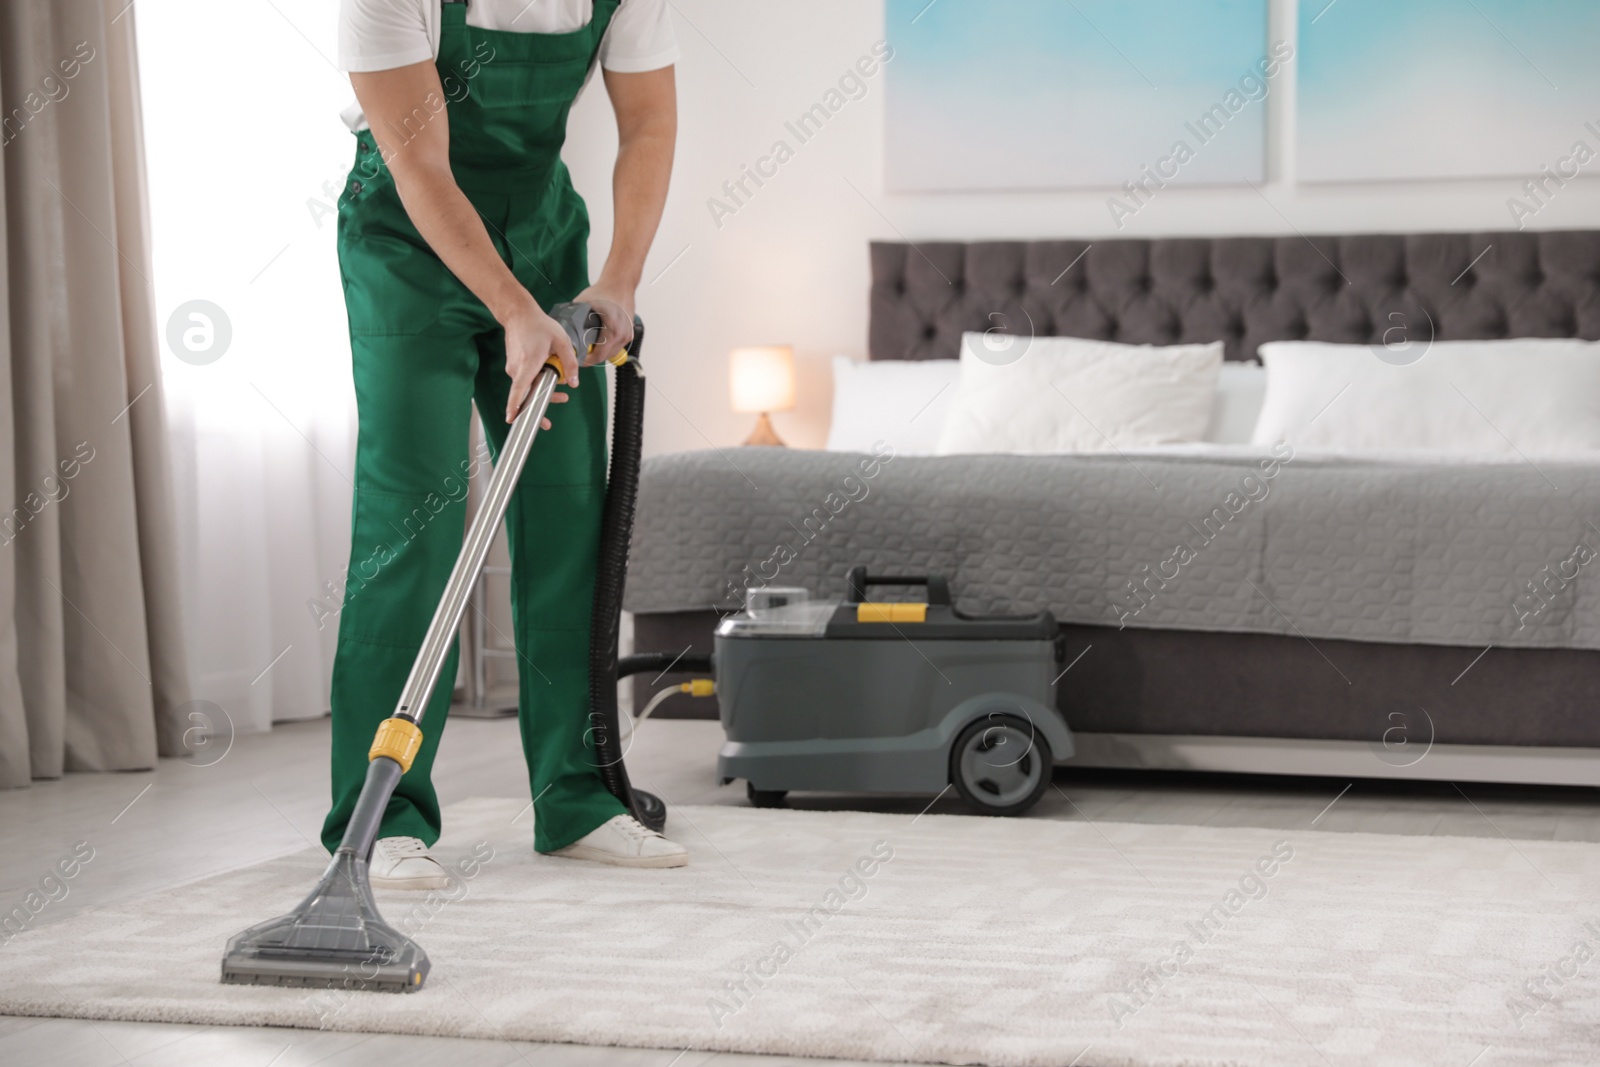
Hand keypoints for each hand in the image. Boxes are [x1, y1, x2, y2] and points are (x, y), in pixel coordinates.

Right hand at [501, 299, 577, 424]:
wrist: (519, 314)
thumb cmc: (538, 325)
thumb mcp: (561, 341)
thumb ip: (569, 363)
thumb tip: (574, 383)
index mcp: (528, 364)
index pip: (519, 389)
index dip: (515, 405)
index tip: (512, 418)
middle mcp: (517, 369)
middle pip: (526, 395)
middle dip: (541, 406)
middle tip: (554, 413)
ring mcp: (513, 368)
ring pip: (526, 388)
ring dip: (541, 392)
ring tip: (561, 392)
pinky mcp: (514, 367)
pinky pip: (524, 380)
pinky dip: (535, 383)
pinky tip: (548, 376)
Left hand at [573, 285, 635, 365]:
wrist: (620, 284)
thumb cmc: (604, 291)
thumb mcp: (584, 304)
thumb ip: (573, 318)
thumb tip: (562, 333)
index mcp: (613, 331)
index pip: (598, 356)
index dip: (585, 361)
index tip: (576, 360)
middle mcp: (623, 335)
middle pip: (605, 357)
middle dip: (591, 357)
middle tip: (579, 355)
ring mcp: (628, 335)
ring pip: (611, 353)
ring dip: (600, 353)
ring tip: (587, 349)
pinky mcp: (629, 333)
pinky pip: (616, 346)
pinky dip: (607, 347)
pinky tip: (598, 342)